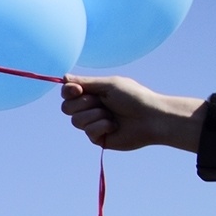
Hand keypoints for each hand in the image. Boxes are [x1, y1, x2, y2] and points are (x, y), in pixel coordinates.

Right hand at [61, 75, 206, 152]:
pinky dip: (102, 126)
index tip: (78, 90)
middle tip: (101, 103)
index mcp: (93, 93)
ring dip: (95, 115)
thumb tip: (64, 77)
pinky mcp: (98, 138)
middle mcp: (90, 108)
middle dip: (83, 104)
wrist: (151, 118)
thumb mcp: (109, 85)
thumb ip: (86, 82)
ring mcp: (93, 123)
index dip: (68, 92)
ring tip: (112, 115)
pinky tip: (115, 126)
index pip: (68, 93)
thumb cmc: (134, 97)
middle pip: (67, 107)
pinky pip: (88, 132)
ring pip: (76, 121)